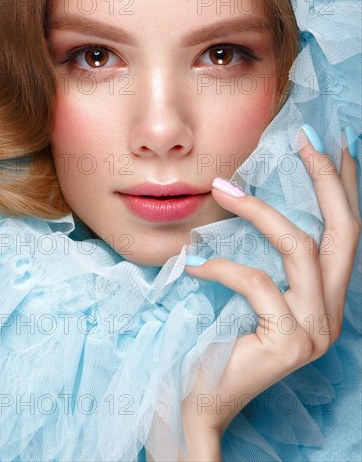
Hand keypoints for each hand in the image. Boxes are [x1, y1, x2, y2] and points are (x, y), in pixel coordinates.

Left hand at [179, 138, 360, 458]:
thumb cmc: (222, 340)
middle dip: (326, 180)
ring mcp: (315, 330)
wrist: (203, 398)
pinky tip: (194, 265)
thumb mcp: (253, 294)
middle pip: (344, 232)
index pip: (346, 234)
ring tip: (220, 190)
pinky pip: (256, 282)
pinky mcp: (288, 342)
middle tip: (303, 142)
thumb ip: (268, 259)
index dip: (344, 188)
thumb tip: (253, 199)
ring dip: (257, 211)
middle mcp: (331, 313)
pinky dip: (222, 265)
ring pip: (299, 248)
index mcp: (325, 298)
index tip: (333, 146)